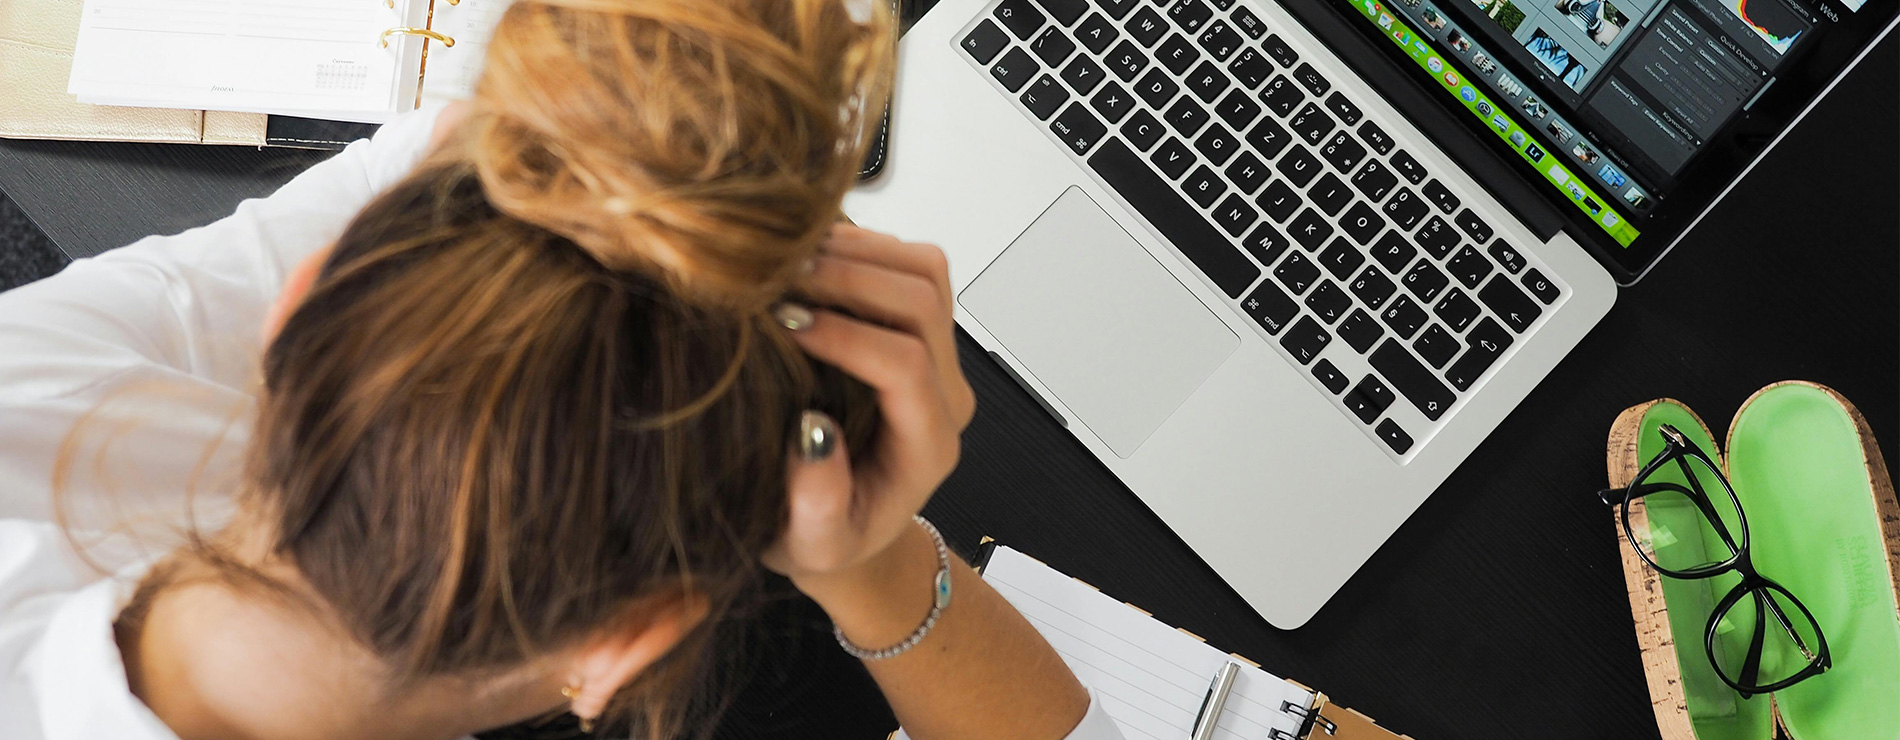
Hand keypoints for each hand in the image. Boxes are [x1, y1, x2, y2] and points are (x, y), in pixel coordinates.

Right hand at [763, 225, 975, 591]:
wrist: (846, 525)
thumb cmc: (826, 537)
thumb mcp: (812, 544)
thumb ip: (818, 504)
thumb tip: (812, 433)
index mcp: (927, 445)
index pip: (905, 365)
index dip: (846, 336)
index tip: (784, 325)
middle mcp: (945, 393)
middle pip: (922, 302)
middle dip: (848, 278)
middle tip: (778, 279)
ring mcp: (938, 355)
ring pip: (924, 270)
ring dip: (857, 252)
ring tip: (788, 261)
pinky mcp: (919, 328)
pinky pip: (909, 263)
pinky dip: (860, 246)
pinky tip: (804, 258)